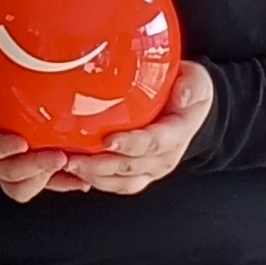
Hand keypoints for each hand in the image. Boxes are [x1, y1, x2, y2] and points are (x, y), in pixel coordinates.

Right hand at [0, 23, 74, 204]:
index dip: (2, 149)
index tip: (20, 141)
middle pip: (9, 175)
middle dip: (34, 168)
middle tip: (58, 156)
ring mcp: (11, 169)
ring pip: (26, 186)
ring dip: (49, 178)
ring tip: (72, 163)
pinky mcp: (30, 173)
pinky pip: (47, 185)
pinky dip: (65, 182)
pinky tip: (83, 176)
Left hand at [30, 61, 214, 197]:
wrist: (189, 108)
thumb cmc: (188, 92)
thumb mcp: (197, 81)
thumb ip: (191, 86)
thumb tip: (182, 95)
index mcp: (177, 134)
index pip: (155, 143)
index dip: (131, 144)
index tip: (108, 140)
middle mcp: (164, 158)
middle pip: (131, 167)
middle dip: (101, 165)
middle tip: (74, 157)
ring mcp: (150, 169)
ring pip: (120, 181)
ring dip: (93, 176)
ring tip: (68, 165)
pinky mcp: (136, 174)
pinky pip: (114, 183)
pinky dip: (92, 180)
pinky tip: (72, 171)